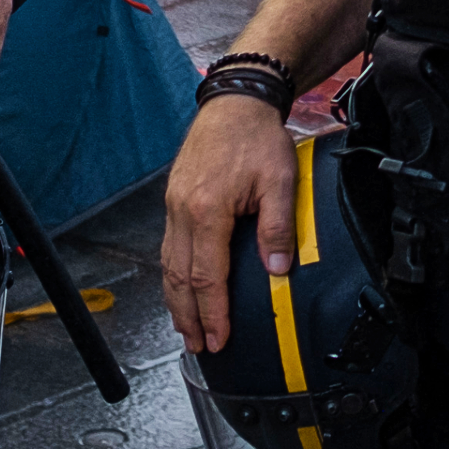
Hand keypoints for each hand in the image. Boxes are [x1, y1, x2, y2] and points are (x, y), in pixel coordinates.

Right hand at [158, 93, 300, 354]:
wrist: (234, 102)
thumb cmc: (257, 137)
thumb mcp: (280, 181)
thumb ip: (278, 228)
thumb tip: (277, 270)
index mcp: (208, 210)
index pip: (207, 275)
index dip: (212, 312)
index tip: (218, 338)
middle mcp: (183, 211)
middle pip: (180, 277)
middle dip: (189, 317)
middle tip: (199, 346)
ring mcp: (174, 205)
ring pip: (168, 264)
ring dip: (176, 301)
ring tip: (186, 329)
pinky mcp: (173, 199)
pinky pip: (169, 247)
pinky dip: (172, 276)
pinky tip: (180, 289)